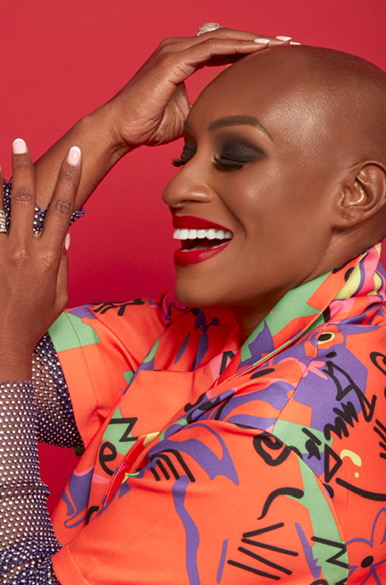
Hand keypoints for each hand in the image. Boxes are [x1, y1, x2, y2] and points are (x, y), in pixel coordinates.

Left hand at [0, 139, 80, 379]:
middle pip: (24, 197)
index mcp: (47, 256)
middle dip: (23, 167)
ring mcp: (0, 251)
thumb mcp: (59, 292)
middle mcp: (22, 248)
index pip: (63, 208)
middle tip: (19, 143)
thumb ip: (60, 261)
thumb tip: (62, 235)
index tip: (75, 155)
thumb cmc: (35, 318)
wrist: (4, 338)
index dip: (70, 178)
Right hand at [101, 28, 293, 148]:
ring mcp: (175, 51)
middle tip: (288, 43)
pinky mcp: (172, 59)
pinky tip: (258, 48)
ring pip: (223, 38)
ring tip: (281, 43)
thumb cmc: (148, 125)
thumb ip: (205, 108)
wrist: (121, 129)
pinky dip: (236, 46)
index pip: (223, 49)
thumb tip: (225, 119)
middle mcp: (180, 48)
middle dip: (259, 41)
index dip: (250, 50)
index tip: (276, 55)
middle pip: (227, 38)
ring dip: (254, 40)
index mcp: (183, 59)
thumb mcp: (187, 116)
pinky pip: (211, 48)